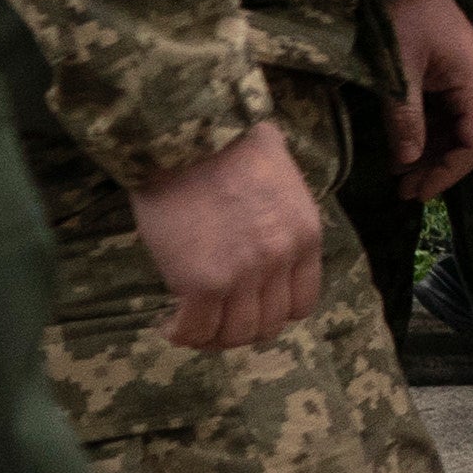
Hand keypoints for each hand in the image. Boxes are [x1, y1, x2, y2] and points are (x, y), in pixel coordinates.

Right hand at [127, 122, 324, 354]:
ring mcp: (242, 276)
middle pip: (267, 325)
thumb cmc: (229, 147)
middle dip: (240, 328)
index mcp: (304, 238)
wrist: (190, 136)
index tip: (248, 307)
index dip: (272, 312)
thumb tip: (267, 235)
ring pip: (233, 335)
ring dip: (211, 336)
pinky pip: (195, 330)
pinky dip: (181, 333)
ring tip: (190, 324)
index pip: (301, 304)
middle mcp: (280, 262)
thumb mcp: (281, 183)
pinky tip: (168, 324)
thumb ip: (282, 221)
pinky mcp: (200, 283)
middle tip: (214, 319)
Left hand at [379, 0, 472, 200]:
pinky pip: (441, 112)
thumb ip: (404, 117)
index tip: (419, 191)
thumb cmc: (398, 16)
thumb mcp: (397, 71)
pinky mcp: (443, 70)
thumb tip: (407, 163)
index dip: (451, 170)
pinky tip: (400, 148)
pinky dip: (423, 133)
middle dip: (439, 167)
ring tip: (399, 177)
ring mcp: (459, 75)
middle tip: (405, 192)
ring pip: (453, 127)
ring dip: (429, 153)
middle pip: (467, 137)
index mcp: (472, 80)